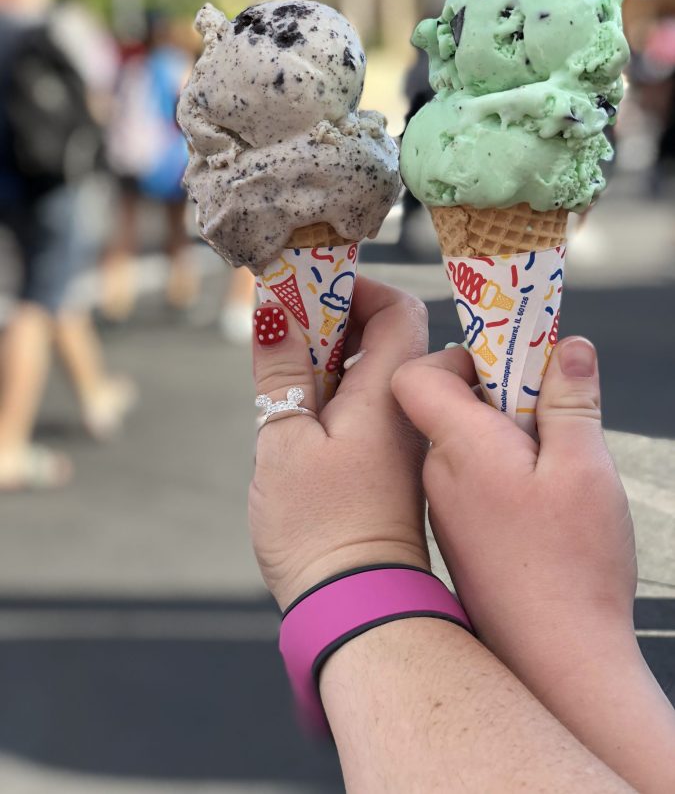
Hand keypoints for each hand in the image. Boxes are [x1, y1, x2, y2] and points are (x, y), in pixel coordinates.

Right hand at [250, 277, 428, 609]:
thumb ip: (281, 370)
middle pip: (385, 335)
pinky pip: (365, 406)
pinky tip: (300, 417)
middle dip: (333, 321)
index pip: (397, 309)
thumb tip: (275, 310)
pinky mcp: (385, 465)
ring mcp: (399, 439)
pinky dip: (333, 394)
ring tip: (284, 376)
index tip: (306, 291)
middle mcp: (405, 411)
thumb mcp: (284, 439)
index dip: (355, 289)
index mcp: (389, 394)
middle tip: (284, 332)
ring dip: (328, 359)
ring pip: (371, 372)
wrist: (355, 606)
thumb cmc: (320, 527)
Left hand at [391, 336, 637, 688]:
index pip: (418, 373)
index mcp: (458, 445)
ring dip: (502, 430)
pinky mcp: (458, 531)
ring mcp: (443, 505)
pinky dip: (499, 465)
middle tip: (546, 401)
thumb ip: (570, 400)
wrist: (552, 661)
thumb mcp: (584, 469)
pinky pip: (468, 474)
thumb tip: (567, 347)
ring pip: (462, 439)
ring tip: (551, 452)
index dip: (460, 355)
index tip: (510, 358)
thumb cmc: (569, 568)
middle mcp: (436, 472)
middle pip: (445, 401)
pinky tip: (538, 493)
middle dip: (496, 389)